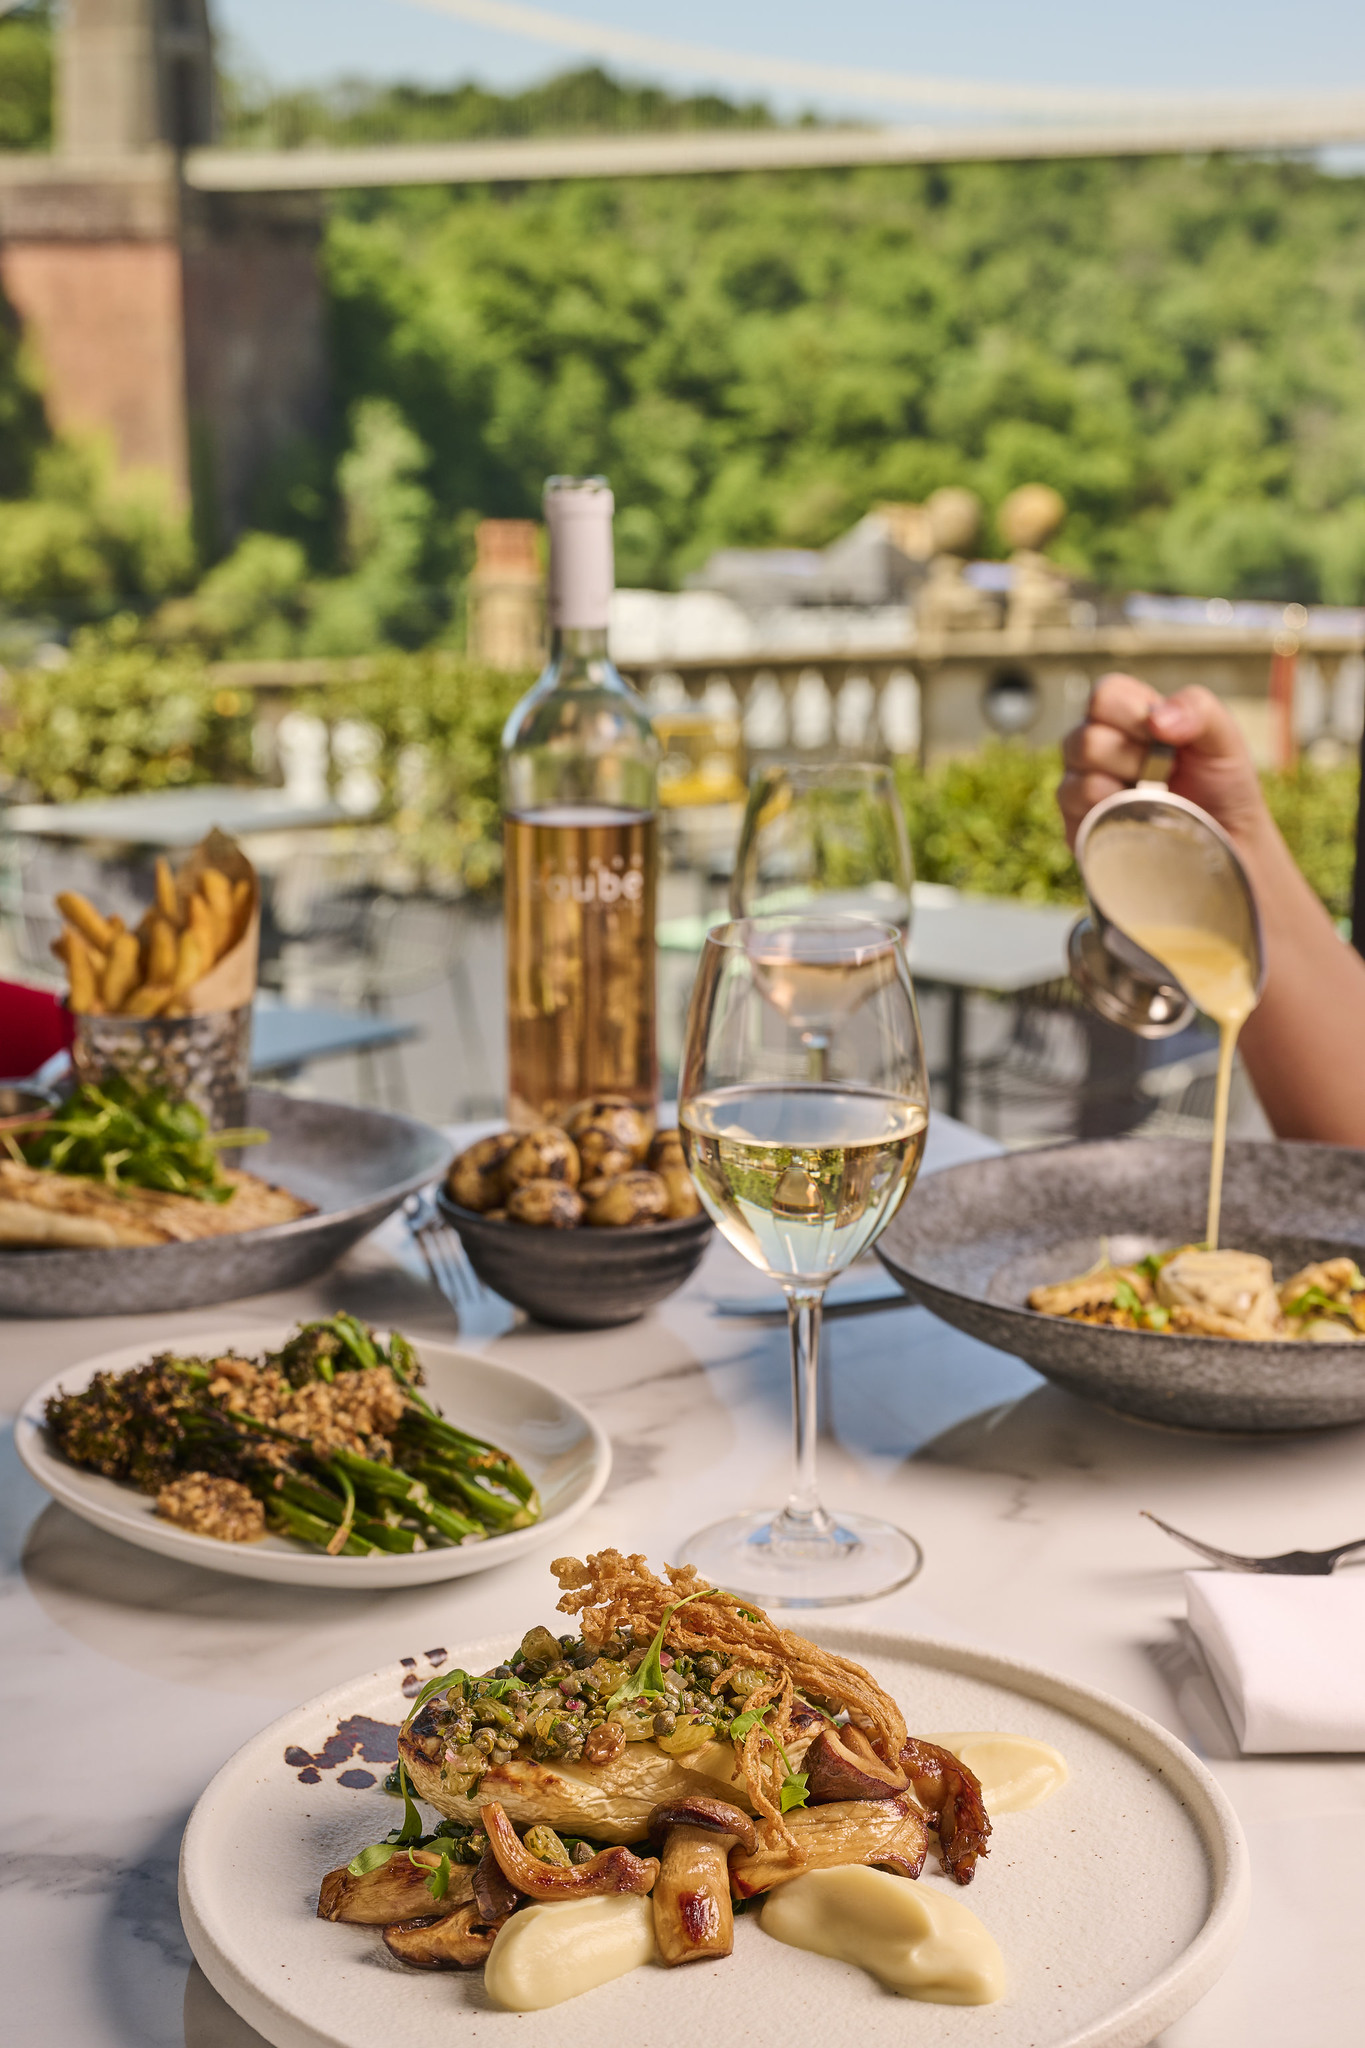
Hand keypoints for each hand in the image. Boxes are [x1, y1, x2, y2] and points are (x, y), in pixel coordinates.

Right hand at [1058, 674, 1268, 849]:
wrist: (1230, 845)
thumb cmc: (1221, 788)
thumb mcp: (1223, 738)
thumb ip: (1197, 709)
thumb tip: (1155, 719)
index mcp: (1126, 719)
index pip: (1104, 696)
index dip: (1131, 713)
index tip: (1163, 737)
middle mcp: (1096, 751)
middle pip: (1084, 738)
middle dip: (1134, 758)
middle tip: (1165, 773)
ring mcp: (1082, 791)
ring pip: (1077, 776)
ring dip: (1125, 786)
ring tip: (1154, 798)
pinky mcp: (1080, 829)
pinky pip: (1077, 811)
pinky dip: (1113, 810)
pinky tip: (1138, 817)